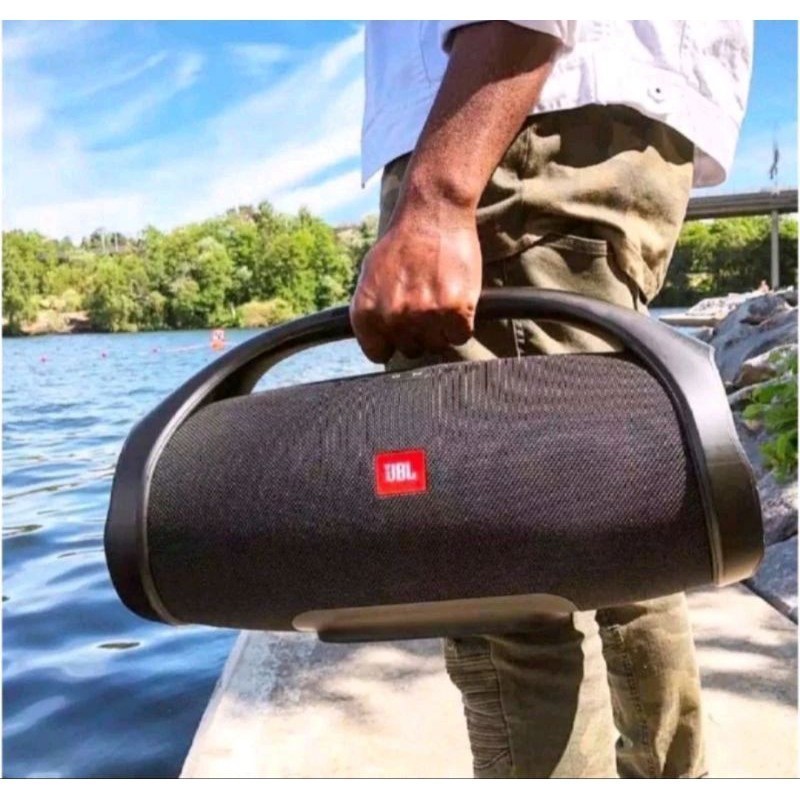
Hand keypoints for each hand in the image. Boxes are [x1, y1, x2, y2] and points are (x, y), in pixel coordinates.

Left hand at [350, 207, 481, 362]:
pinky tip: (457, 301)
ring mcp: (424, 315)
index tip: (401, 331)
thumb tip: (376, 339)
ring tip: (441, 298)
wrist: (432, 213)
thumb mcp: (370, 276)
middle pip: (411, 350)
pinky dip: (462, 324)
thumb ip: (371, 310)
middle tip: (426, 305)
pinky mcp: (455, 310)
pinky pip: (460, 336)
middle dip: (419, 333)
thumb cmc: (401, 243)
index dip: (392, 342)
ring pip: (437, 344)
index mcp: (366, 312)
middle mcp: (392, 317)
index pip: (379, 353)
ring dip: (442, 329)